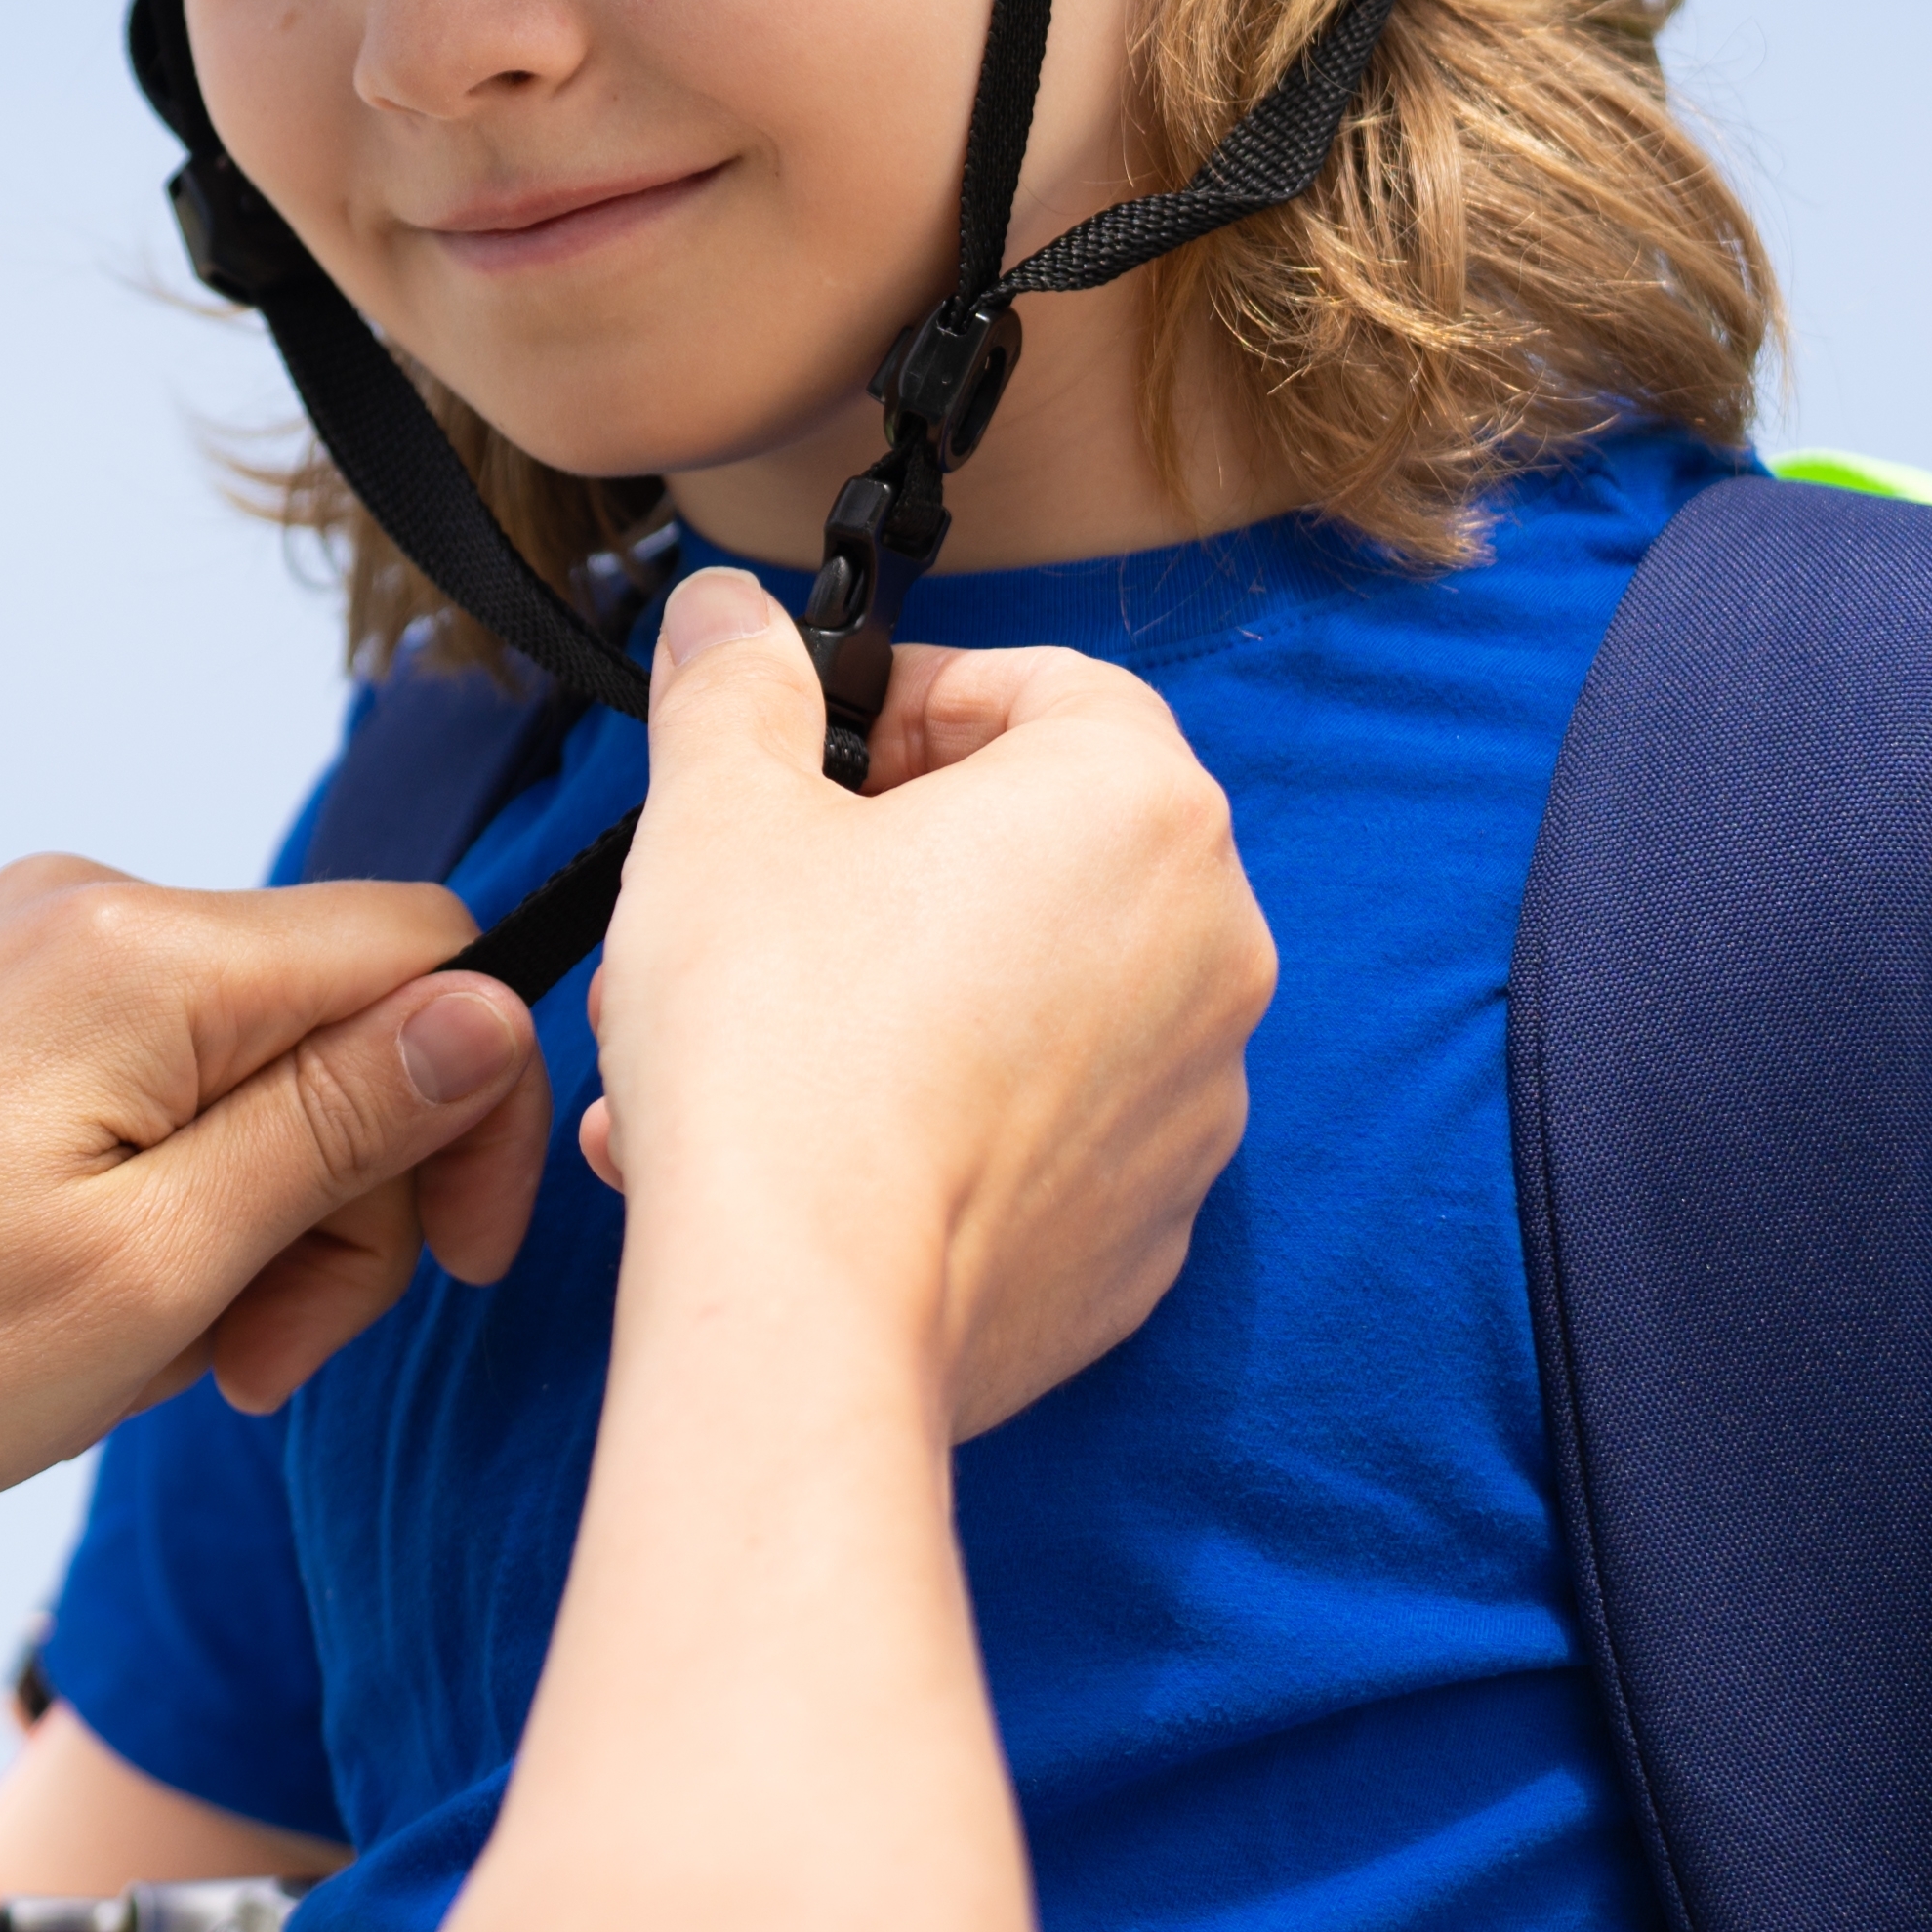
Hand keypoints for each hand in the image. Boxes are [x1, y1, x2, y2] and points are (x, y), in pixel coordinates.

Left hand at [0, 861, 543, 1533]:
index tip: (448, 1271)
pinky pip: (90, 1076)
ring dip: (224, 1215)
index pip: (425, 956)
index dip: (477, 1116)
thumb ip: (341, 1127)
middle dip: (333, 1199)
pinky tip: (45, 1306)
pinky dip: (120, 1192)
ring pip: (204, 1063)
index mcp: (142, 953)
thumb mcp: (159, 1271)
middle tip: (253, 1365)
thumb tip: (490, 1012)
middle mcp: (58, 907)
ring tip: (133, 1355)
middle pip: (317, 1019)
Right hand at [572, 578, 1261, 1432]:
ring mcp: (1195, 1104)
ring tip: (746, 1052)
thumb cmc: (779, 1047)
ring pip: (1035, 1004)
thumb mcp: (719, 813)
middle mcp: (1211, 948)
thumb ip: (734, 687)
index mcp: (1138, 808)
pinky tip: (816, 1153)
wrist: (807, 1313)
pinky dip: (948, 1127)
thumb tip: (730, 617)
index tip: (823, 754)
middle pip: (1045, 854)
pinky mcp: (1149, 1234)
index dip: (917, 704)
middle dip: (888, 868)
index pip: (1050, 690)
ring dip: (902, 1001)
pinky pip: (1044, 1139)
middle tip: (760, 906)